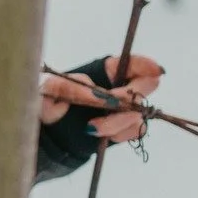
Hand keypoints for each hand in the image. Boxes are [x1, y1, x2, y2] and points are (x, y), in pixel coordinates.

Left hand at [40, 54, 163, 143]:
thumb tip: (96, 94)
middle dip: (130, 96)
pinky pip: (135, 130)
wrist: (44, 132)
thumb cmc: (44, 100)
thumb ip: (69, 86)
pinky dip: (119, 133)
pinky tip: (98, 134)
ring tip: (91, 127)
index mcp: (105, 70)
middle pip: (147, 85)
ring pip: (139, 112)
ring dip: (118, 121)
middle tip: (110, 104)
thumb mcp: (47, 87)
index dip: (147, 65)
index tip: (154, 71)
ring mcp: (122, 109)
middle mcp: (118, 87)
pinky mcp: (120, 129)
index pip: (134, 63)